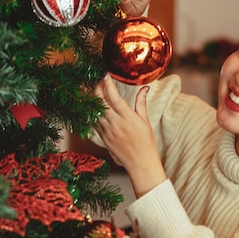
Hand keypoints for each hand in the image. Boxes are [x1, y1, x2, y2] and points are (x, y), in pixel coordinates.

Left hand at [94, 74, 165, 196]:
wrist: (140, 163)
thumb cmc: (146, 142)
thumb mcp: (145, 121)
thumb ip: (141, 103)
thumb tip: (144, 88)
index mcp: (127, 117)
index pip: (113, 96)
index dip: (108, 83)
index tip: (106, 74)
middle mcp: (115, 122)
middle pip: (99, 101)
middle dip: (97, 88)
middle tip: (100, 82)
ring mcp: (107, 130)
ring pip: (94, 111)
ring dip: (93, 99)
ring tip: (96, 91)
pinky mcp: (102, 137)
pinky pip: (94, 121)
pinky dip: (93, 112)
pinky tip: (94, 107)